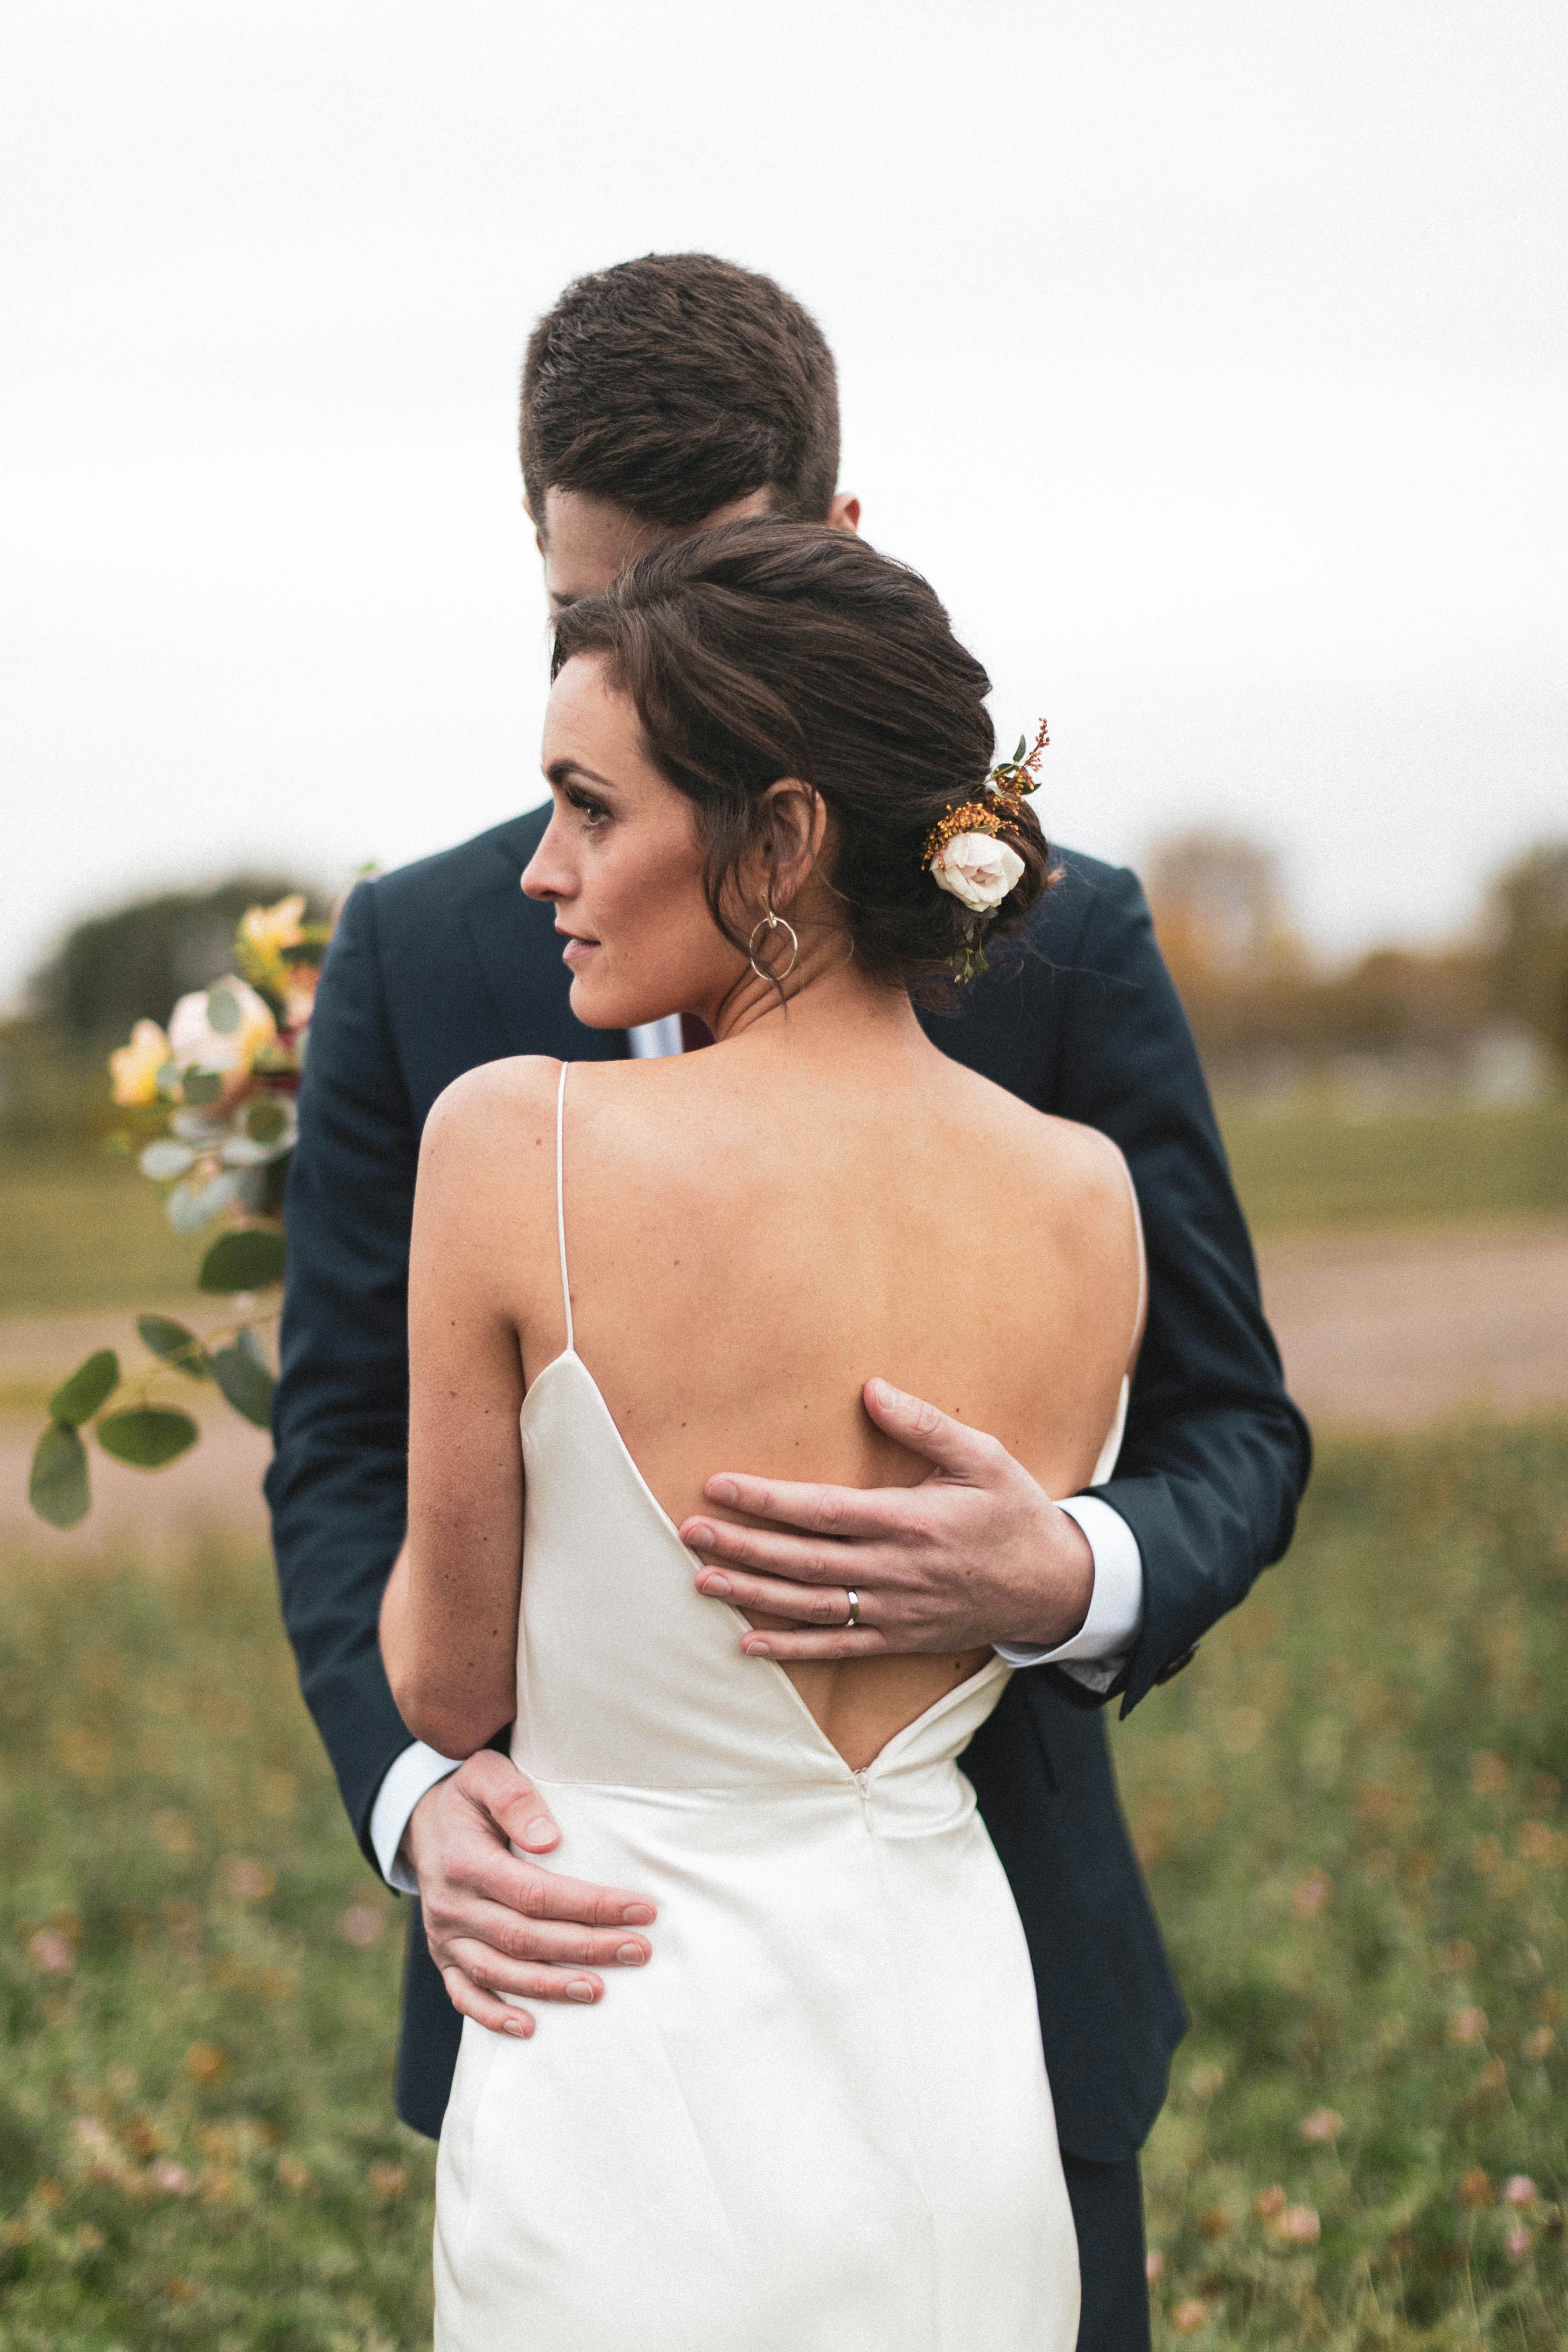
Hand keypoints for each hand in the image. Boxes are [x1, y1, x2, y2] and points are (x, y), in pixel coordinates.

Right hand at [402, 1750, 656, 2037]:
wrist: (421, 1821)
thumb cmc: (470, 1796)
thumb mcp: (486, 1774)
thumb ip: (515, 1799)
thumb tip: (549, 1839)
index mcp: (467, 1863)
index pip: (537, 1893)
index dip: (590, 1905)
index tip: (641, 1910)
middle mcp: (453, 1906)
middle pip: (526, 1937)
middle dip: (586, 1947)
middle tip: (639, 1951)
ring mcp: (446, 1937)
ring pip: (500, 1972)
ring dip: (551, 1987)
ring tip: (599, 1991)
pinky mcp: (443, 1956)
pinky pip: (463, 1994)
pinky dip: (493, 2016)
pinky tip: (529, 2029)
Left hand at [678, 1378, 1094, 1660]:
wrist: (1057, 1586)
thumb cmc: (1015, 1512)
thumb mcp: (983, 1455)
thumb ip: (925, 1424)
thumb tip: (870, 1389)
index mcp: (911, 1522)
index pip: (822, 1510)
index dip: (767, 1501)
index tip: (719, 1486)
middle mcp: (896, 1571)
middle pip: (804, 1560)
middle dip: (743, 1545)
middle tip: (689, 1532)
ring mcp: (895, 1611)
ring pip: (811, 1605)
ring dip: (753, 1593)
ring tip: (702, 1579)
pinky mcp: (900, 1638)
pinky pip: (837, 1648)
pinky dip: (791, 1647)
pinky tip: (747, 1642)